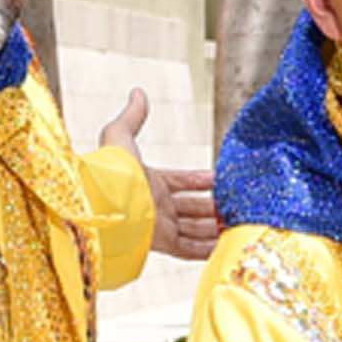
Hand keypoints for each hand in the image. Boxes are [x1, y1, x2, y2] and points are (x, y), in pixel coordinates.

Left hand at [102, 88, 223, 259]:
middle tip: (236, 206)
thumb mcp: (121, 135)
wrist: (104, 203)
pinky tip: (225, 246)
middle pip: (191, 208)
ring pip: (194, 229)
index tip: (220, 180)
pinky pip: (190, 250)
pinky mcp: (163, 243)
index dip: (201, 180)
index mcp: (149, 182)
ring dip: (214, 228)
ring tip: (238, 226)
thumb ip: (133, 116)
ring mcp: (159, 226)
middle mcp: (156, 206)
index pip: (181, 181)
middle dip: (213, 207)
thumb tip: (138, 92)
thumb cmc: (110, 169)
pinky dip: (207, 249)